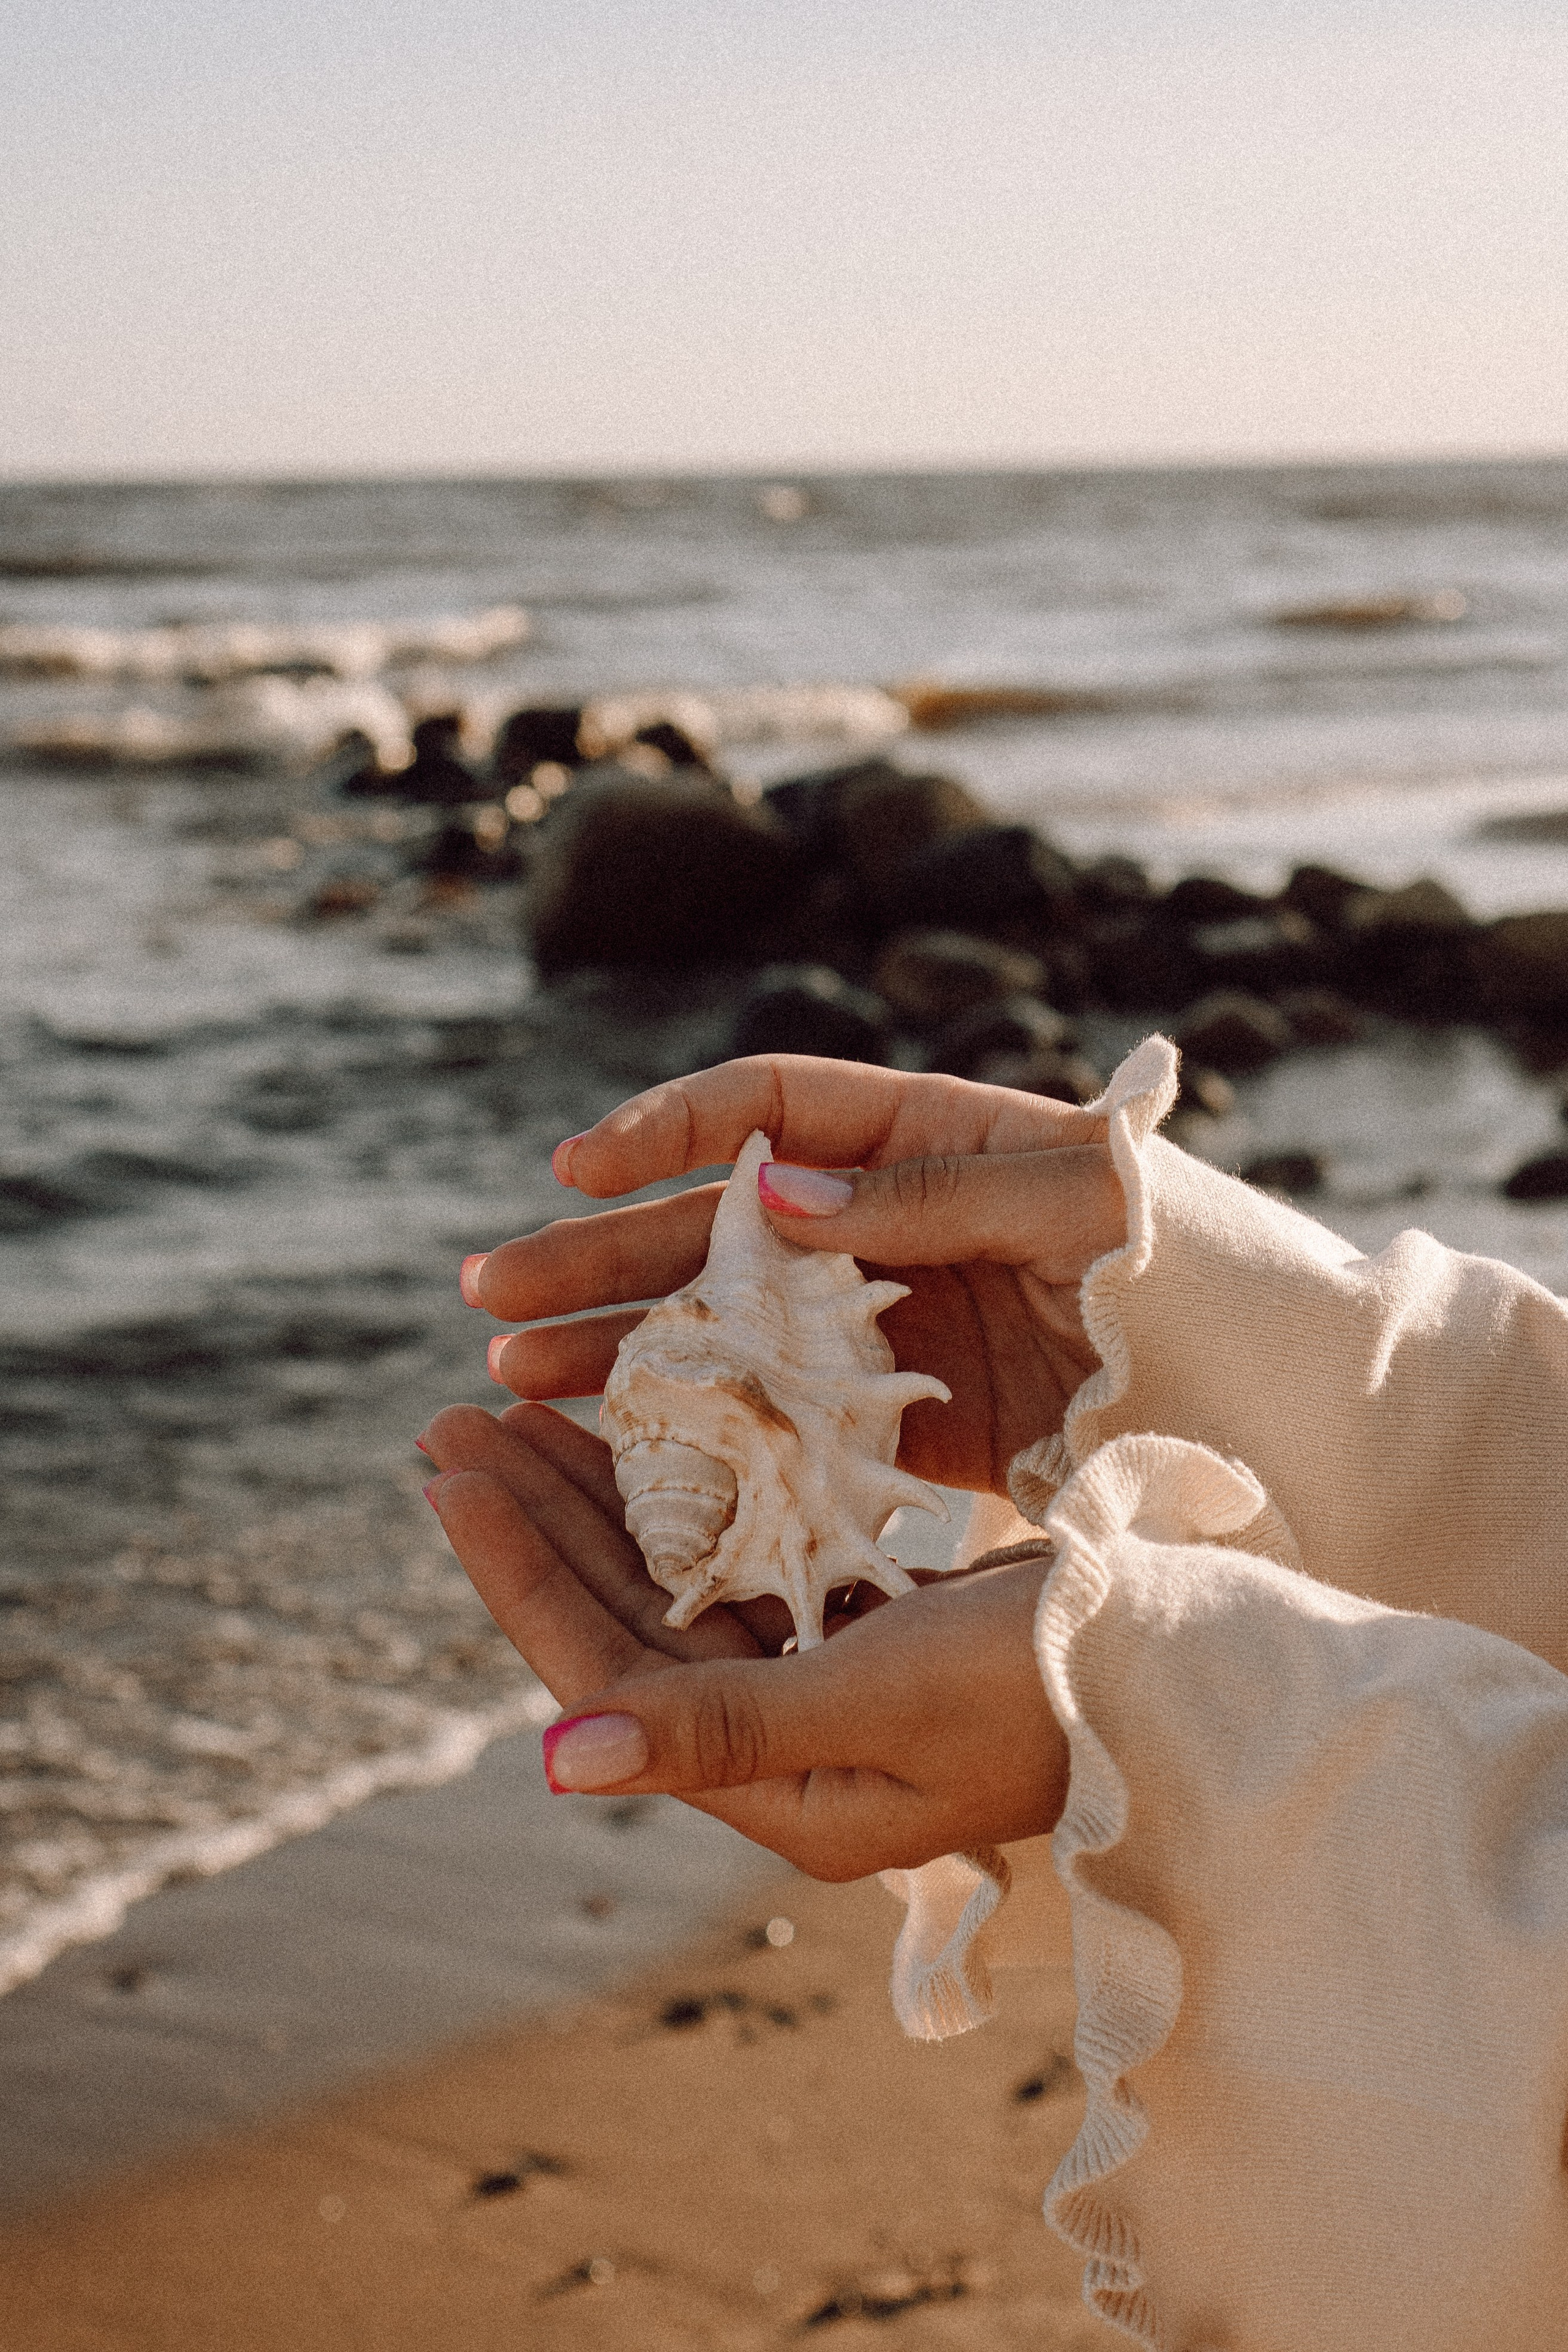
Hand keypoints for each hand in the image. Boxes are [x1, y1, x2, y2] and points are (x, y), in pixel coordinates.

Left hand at [419, 1398, 1066, 1878]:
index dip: (520, 1573)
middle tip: (454, 1425)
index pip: (605, 1672)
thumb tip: (558, 1761)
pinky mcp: (869, 1640)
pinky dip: (695, 1501)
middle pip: (625, 1623)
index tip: (448, 1471)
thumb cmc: (1052, 1686)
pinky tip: (654, 1439)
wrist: (1195, 1669)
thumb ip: (724, 1727)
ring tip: (523, 1417)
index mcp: (778, 1788)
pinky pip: (747, 1566)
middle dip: (538, 1524)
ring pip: (679, 1587)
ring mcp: (827, 1694)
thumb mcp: (885, 1702)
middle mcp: (787, 1752)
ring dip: (603, 1504)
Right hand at [466, 1054, 1125, 1492]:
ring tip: (515, 1378)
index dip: (668, 1129)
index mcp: (927, 1136)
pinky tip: (616, 1449)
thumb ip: (931, 1195)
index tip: (577, 1169)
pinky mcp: (899, 1414)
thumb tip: (776, 1190)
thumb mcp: (1074, 1204)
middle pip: (714, 1227)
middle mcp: (884, 1223)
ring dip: (621, 1344)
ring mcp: (882, 1320)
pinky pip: (779, 1412)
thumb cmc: (1187, 1264)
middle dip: (600, 1255)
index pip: (769, 1109)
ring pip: (726, 1325)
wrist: (1267, 1389)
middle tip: (493, 1297)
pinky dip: (702, 1427)